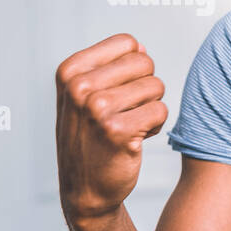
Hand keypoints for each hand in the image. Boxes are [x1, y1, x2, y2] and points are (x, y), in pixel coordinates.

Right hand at [55, 33, 166, 225]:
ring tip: (127, 125)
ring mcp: (97, 108)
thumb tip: (140, 46)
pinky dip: (155, 126)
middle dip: (145, 87)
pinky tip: (133, 139)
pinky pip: (161, 111)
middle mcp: (79, 86)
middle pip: (145, 63)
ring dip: (150, 108)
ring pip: (157, 87)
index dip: (133, 67)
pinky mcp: (118, 130)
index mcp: (70, 70)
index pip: (127, 43)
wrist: (85, 188)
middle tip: (125, 111)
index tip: (115, 90)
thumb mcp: (85, 96)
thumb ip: (110, 67)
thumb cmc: (90, 137)